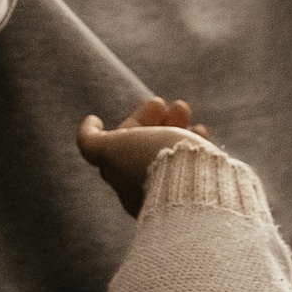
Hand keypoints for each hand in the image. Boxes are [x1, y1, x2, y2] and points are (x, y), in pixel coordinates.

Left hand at [77, 98, 217, 217]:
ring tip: (184, 109)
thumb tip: (91, 124)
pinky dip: (195, 141)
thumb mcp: (111, 148)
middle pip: (149, 145)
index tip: (155, 103)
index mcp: (125, 178)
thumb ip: (91, 140)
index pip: (126, 144)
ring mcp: (172, 187)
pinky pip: (192, 162)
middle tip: (176, 104)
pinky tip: (200, 131)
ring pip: (171, 151)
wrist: (191, 187)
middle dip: (159, 120)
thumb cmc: (149, 165)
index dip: (138, 120)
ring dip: (176, 124)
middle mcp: (146, 185)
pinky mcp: (196, 188)